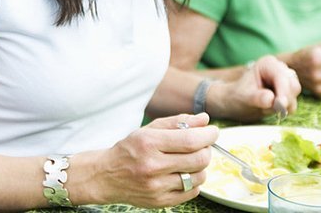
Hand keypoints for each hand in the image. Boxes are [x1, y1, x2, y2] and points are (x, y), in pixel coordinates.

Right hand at [91, 113, 218, 207]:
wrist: (107, 176)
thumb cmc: (130, 148)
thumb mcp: (150, 129)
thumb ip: (178, 122)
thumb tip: (205, 120)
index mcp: (150, 143)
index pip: (190, 140)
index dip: (208, 135)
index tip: (214, 131)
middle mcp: (153, 166)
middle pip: (197, 160)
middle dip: (207, 149)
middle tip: (204, 144)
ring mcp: (156, 187)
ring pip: (198, 177)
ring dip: (201, 166)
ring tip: (192, 159)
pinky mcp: (159, 202)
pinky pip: (191, 193)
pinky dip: (194, 182)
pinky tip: (185, 173)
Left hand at [207, 55, 300, 121]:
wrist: (237, 102)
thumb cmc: (239, 97)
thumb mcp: (245, 97)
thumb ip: (257, 98)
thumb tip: (271, 99)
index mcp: (268, 64)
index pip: (282, 77)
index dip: (283, 92)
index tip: (280, 106)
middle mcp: (279, 68)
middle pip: (293, 84)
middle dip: (285, 99)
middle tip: (273, 109)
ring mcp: (285, 78)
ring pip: (295, 93)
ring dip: (285, 104)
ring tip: (268, 107)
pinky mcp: (288, 89)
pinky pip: (294, 101)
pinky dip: (286, 108)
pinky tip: (272, 108)